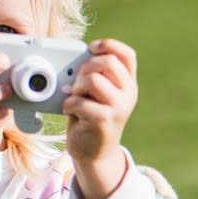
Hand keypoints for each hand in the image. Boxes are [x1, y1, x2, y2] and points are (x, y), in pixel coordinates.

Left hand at [62, 38, 138, 198]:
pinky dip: (68, 104)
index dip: (109, 45)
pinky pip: (80, 102)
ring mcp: (119, 108)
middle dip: (86, 67)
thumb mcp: (97, 95)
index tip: (92, 48)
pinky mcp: (104, 121)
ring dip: (76, 86)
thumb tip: (78, 63)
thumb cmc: (91, 119)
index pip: (127, 55)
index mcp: (128, 84)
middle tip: (78, 81)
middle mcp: (128, 94)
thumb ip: (95, 77)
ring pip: (93, 79)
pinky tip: (70, 111)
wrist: (94, 154)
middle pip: (108, 62)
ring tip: (74, 97)